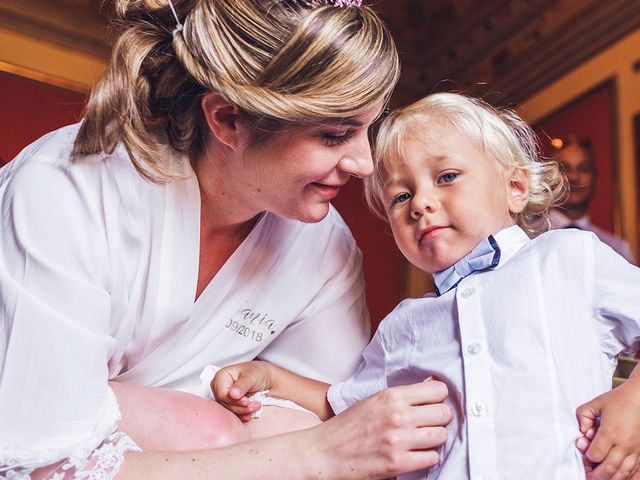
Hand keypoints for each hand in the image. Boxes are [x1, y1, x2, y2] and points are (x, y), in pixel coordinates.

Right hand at [211, 361, 271, 421]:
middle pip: (225, 404)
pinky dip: (244, 415)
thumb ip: (242, 385)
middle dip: (241, 407)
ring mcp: (223, 397)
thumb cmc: (256, 372)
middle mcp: (219, 388)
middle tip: (255, 405)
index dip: (234, 401)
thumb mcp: (251, 376)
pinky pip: (233, 415)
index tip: (247, 401)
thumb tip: (232, 394)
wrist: (263, 378)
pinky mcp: (229, 405)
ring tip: (257, 406)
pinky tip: (252, 411)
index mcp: (221, 376)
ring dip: (244, 411)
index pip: (222, 394)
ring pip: (230, 411)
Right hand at [313, 379, 451, 477]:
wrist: (325, 452)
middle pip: (444, 413)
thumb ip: (401, 396)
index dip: (439, 397)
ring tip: (421, 439)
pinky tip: (415, 453)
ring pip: (441, 436)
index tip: (434, 402)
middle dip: (439, 418)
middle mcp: (398, 416)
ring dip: (434, 438)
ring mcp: (399, 440)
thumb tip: (431, 386)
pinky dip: (426, 457)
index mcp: (391, 396)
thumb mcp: (373, 401)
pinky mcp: (398, 463)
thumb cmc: (347, 426)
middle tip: (428, 422)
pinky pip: (432, 458)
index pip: (437, 390)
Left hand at [576, 376, 639, 479]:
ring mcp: (635, 449)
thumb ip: (583, 416)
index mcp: (610, 432)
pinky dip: (627, 477)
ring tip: (600, 479)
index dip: (588, 457)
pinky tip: (619, 477)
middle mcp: (624, 444)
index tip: (585, 454)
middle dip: (596, 475)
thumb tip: (581, 431)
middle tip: (588, 477)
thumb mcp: (596, 403)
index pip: (596, 454)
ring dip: (610, 479)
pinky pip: (636, 470)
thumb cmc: (620, 399)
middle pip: (609, 468)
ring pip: (623, 473)